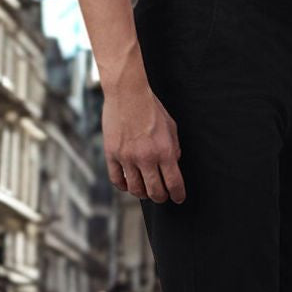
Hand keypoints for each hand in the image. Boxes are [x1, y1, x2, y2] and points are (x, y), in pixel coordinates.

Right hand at [103, 84, 185, 203]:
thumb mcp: (171, 127)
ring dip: (142, 194)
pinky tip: (128, 184)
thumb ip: (174, 147)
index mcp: (164, 151)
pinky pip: (117, 179)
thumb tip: (174, 163)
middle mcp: (146, 158)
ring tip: (145, 191)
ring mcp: (127, 158)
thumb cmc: (152, 108)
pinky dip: (124, 186)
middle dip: (161, 198)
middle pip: (155, 191)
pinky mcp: (112, 154)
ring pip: (135, 189)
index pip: (174, 183)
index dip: (178, 195)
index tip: (178, 198)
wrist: (128, 94)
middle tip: (162, 196)